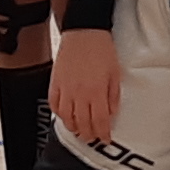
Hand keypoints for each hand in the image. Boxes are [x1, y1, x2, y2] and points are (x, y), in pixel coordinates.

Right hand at [51, 27, 121, 145]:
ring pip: (66, 118)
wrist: (84, 30)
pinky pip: (54, 105)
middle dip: (89, 135)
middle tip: (93, 137)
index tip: (106, 138)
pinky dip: (59, 114)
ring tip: (79, 130)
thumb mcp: (115, 73)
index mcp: (96, 92)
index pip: (99, 122)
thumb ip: (113, 96)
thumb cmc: (101, 49)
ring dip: (73, 127)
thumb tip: (111, 113)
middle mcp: (79, 94)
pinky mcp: (55, 83)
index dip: (103, 134)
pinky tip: (65, 115)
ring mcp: (65, 89)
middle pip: (82, 124)